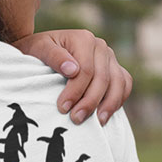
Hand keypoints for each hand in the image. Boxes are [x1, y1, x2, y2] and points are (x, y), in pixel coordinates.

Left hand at [13, 29, 132, 123]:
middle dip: (90, 101)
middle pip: (102, 78)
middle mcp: (100, 46)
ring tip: (97, 123)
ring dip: (109, 104)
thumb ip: (53, 56)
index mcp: (84, 39)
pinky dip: (119, 99)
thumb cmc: (37, 51)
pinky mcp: (114, 68)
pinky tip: (106, 114)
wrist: (42, 50)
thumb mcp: (38, 49)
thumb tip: (72, 70)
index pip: (86, 70)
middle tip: (76, 119)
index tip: (62, 108)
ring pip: (118, 82)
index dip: (75, 91)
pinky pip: (125, 83)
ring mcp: (109, 57)